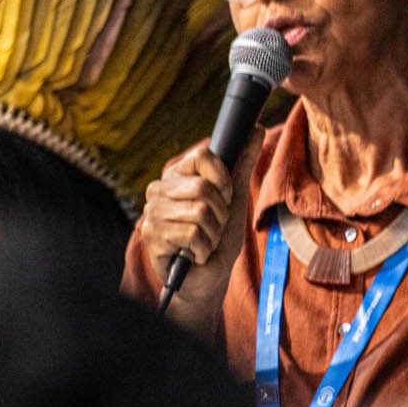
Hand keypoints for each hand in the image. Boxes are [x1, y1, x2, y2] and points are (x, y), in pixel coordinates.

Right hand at [139, 130, 261, 327]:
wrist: (208, 278)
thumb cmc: (219, 237)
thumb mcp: (235, 197)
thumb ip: (242, 162)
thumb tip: (256, 129)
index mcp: (176, 175)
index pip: (203, 156)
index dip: (223, 180)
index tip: (224, 198)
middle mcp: (159, 189)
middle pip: (204, 186)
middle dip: (220, 212)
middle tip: (213, 226)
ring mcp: (152, 212)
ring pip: (200, 211)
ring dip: (213, 233)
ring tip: (204, 241)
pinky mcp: (151, 235)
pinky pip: (192, 234)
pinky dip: (203, 248)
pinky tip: (195, 253)